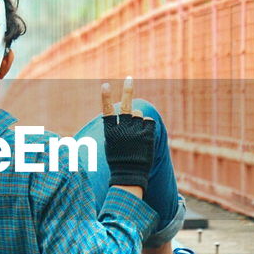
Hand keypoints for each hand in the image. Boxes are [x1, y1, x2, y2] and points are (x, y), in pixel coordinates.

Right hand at [100, 76, 155, 191]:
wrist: (130, 175)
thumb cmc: (118, 161)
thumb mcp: (110, 144)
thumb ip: (114, 129)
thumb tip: (121, 113)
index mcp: (110, 132)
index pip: (107, 110)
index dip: (106, 97)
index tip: (105, 85)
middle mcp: (123, 129)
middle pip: (125, 105)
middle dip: (127, 90)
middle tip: (129, 79)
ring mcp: (135, 132)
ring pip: (138, 114)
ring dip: (137, 119)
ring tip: (135, 133)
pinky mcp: (147, 135)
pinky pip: (148, 122)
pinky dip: (147, 125)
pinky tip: (144, 135)